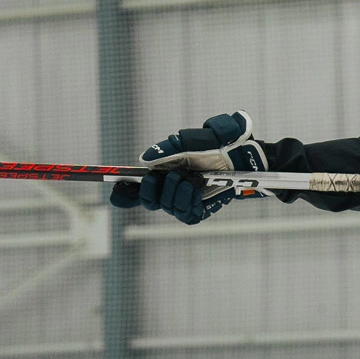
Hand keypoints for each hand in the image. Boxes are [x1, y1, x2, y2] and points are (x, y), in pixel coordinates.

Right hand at [110, 112, 270, 224]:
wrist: (242, 156)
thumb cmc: (216, 146)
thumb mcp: (190, 142)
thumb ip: (167, 150)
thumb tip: (144, 161)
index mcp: (162, 173)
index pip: (138, 189)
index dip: (125, 194)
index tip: (116, 191)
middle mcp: (170, 189)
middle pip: (150, 202)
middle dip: (156, 190)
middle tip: (171, 175)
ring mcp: (185, 201)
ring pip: (168, 208)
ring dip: (177, 193)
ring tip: (191, 180)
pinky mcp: (200, 209)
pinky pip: (187, 215)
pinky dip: (188, 202)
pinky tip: (196, 190)